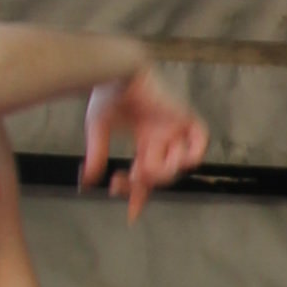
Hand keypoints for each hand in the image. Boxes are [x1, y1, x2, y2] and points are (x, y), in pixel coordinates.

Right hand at [84, 67, 209, 214]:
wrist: (114, 70)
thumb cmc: (105, 94)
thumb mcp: (98, 130)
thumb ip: (96, 156)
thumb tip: (86, 182)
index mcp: (144, 137)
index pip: (146, 173)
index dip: (139, 195)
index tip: (130, 216)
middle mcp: (161, 135)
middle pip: (160, 173)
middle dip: (142, 183)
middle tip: (124, 178)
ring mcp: (172, 126)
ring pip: (179, 163)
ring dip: (164, 172)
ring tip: (144, 168)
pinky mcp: (181, 115)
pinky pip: (200, 138)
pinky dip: (194, 151)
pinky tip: (180, 159)